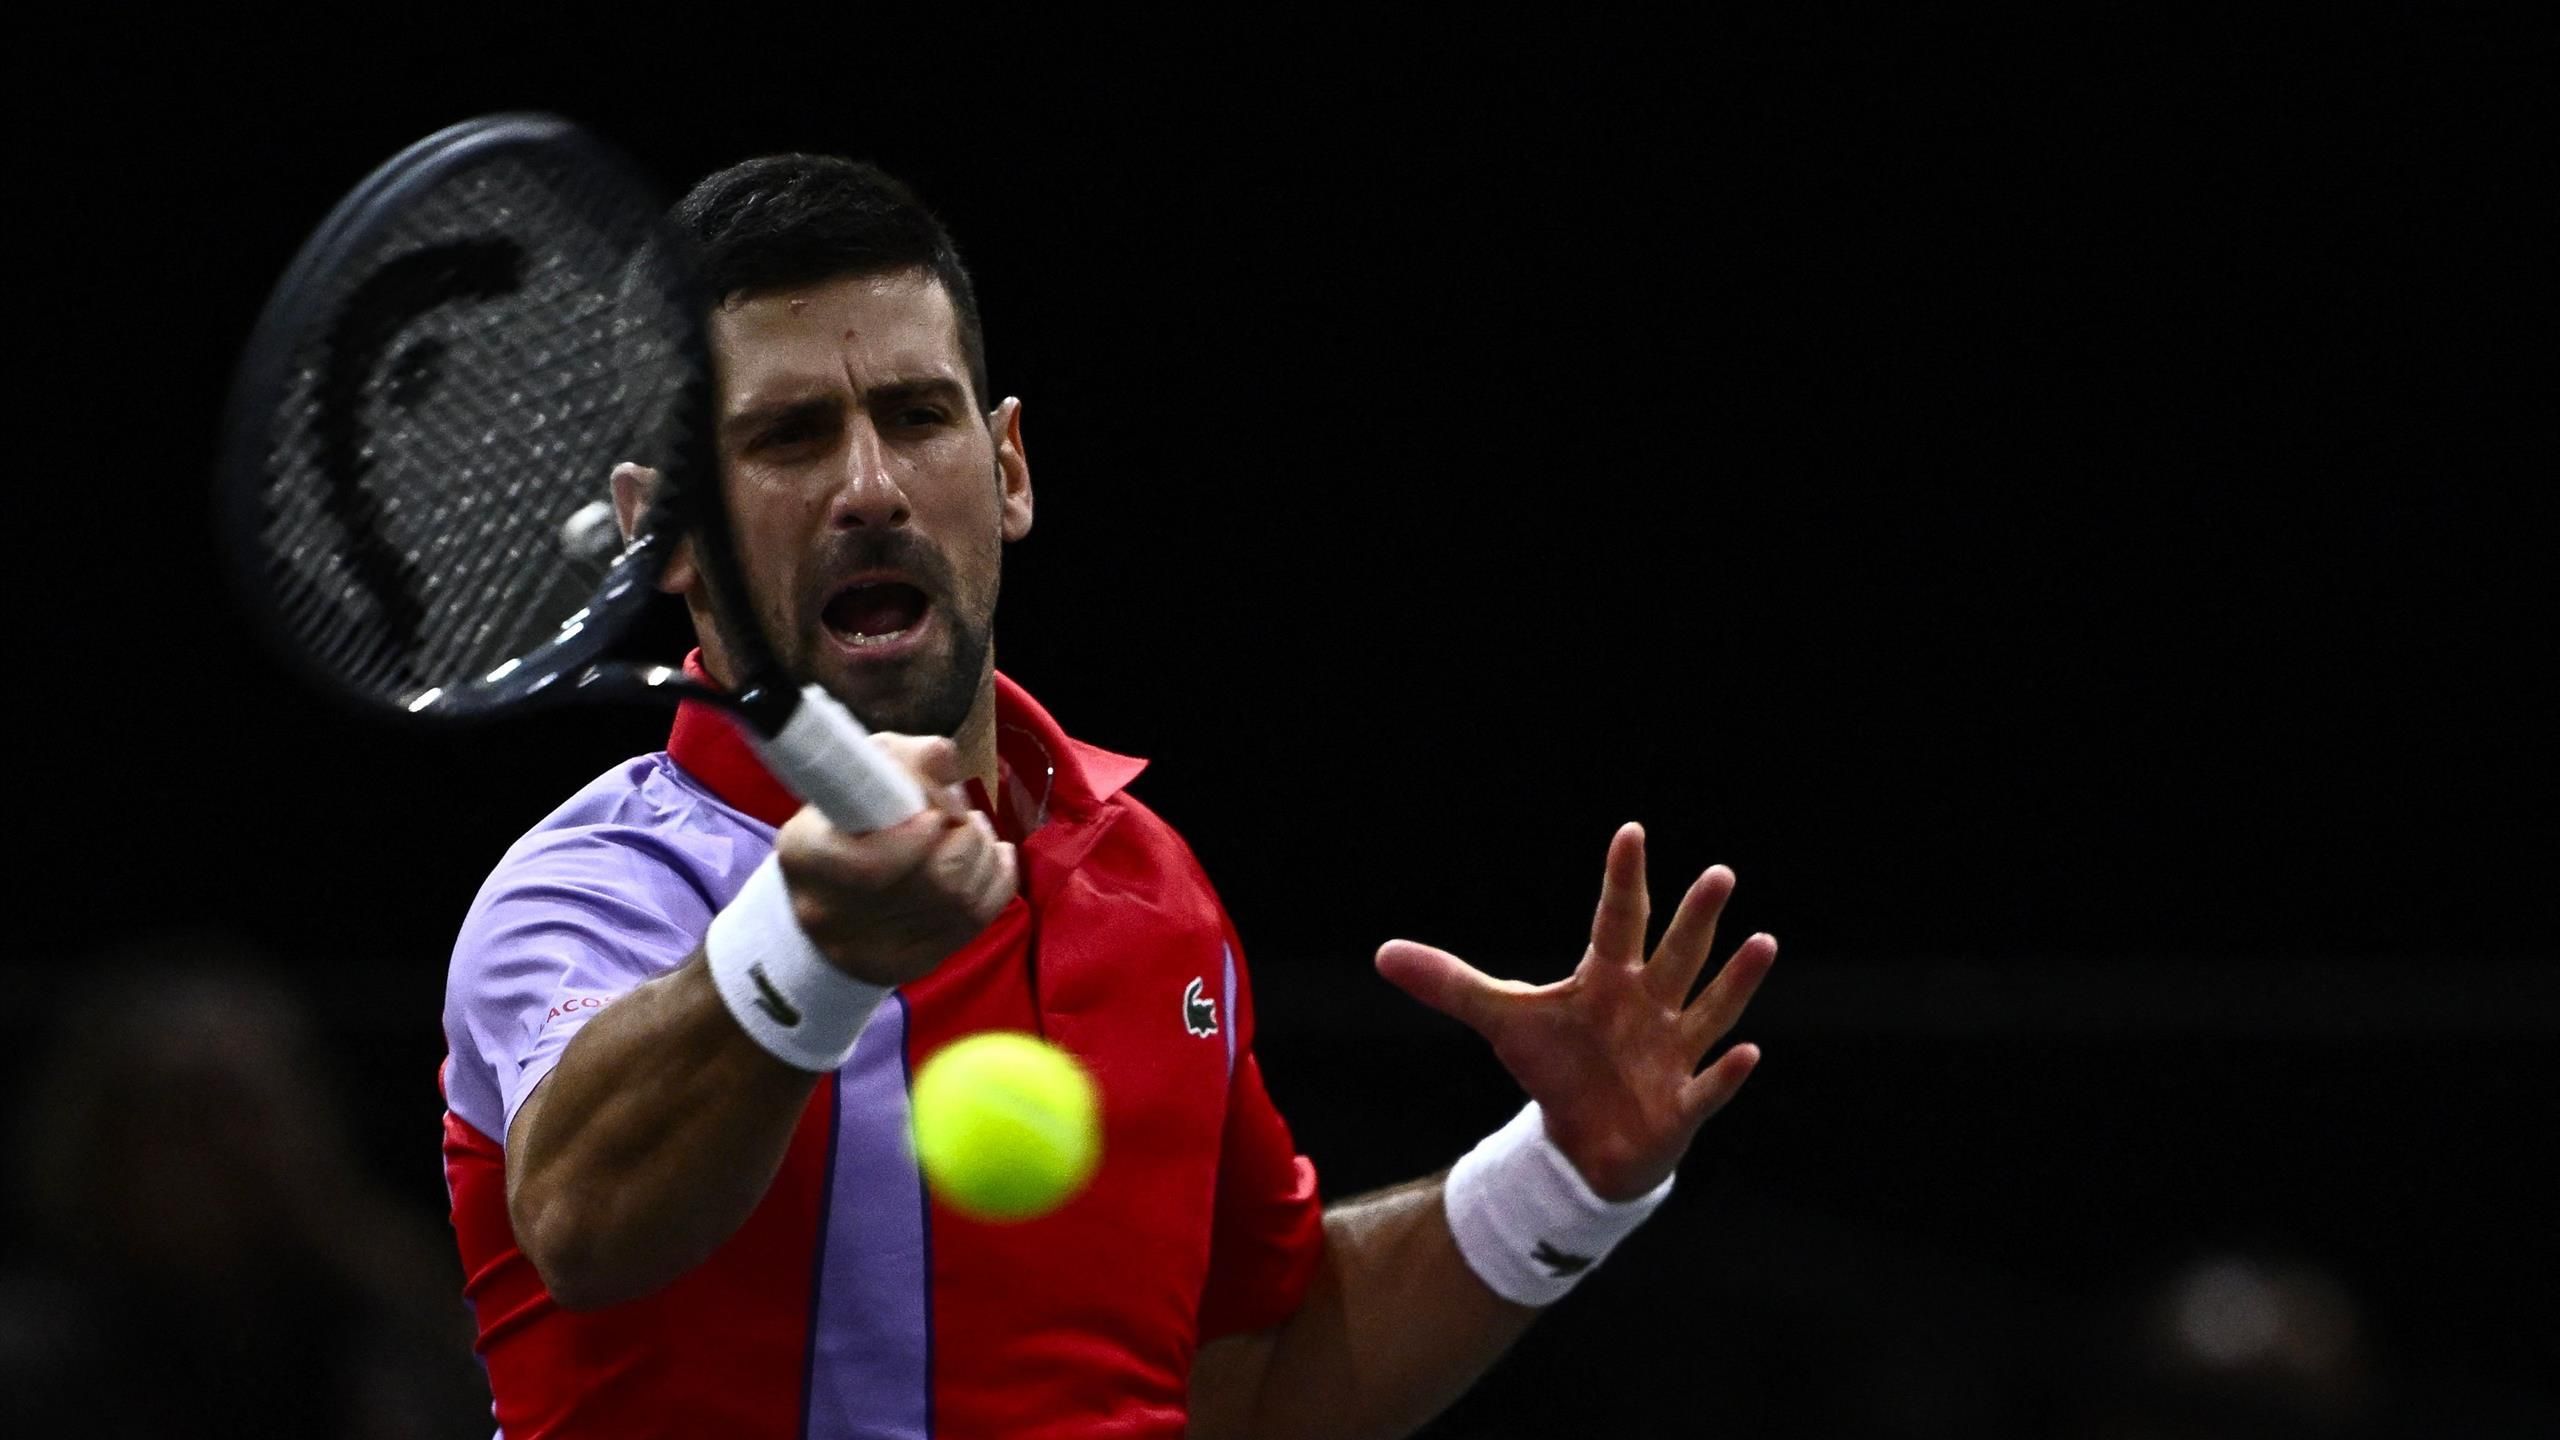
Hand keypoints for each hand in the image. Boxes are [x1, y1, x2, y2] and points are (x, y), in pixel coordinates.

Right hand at [772, 733, 1017, 987]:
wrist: (827, 898)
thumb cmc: (844, 822)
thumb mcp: (857, 775)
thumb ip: (901, 759)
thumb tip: (943, 760)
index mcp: (805, 856)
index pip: (872, 863)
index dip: (920, 834)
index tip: (935, 813)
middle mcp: (831, 913)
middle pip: (936, 881)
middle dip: (965, 837)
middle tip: (959, 816)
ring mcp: (871, 950)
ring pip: (963, 900)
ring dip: (983, 853)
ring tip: (972, 831)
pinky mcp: (910, 965)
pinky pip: (978, 920)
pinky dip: (998, 878)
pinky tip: (991, 856)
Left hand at [1376, 823, 1775, 1201]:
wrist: (1584, 1144)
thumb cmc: (1556, 1069)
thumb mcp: (1502, 1022)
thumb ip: (1450, 985)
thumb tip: (1383, 954)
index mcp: (1609, 979)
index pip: (1617, 920)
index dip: (1623, 879)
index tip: (1631, 833)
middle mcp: (1649, 1006)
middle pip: (1675, 956)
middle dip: (1695, 919)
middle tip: (1719, 872)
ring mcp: (1672, 1053)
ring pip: (1708, 1010)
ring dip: (1735, 981)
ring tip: (1763, 942)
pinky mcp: (1680, 1105)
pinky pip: (1707, 1087)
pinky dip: (1726, 1074)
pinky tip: (1748, 1053)